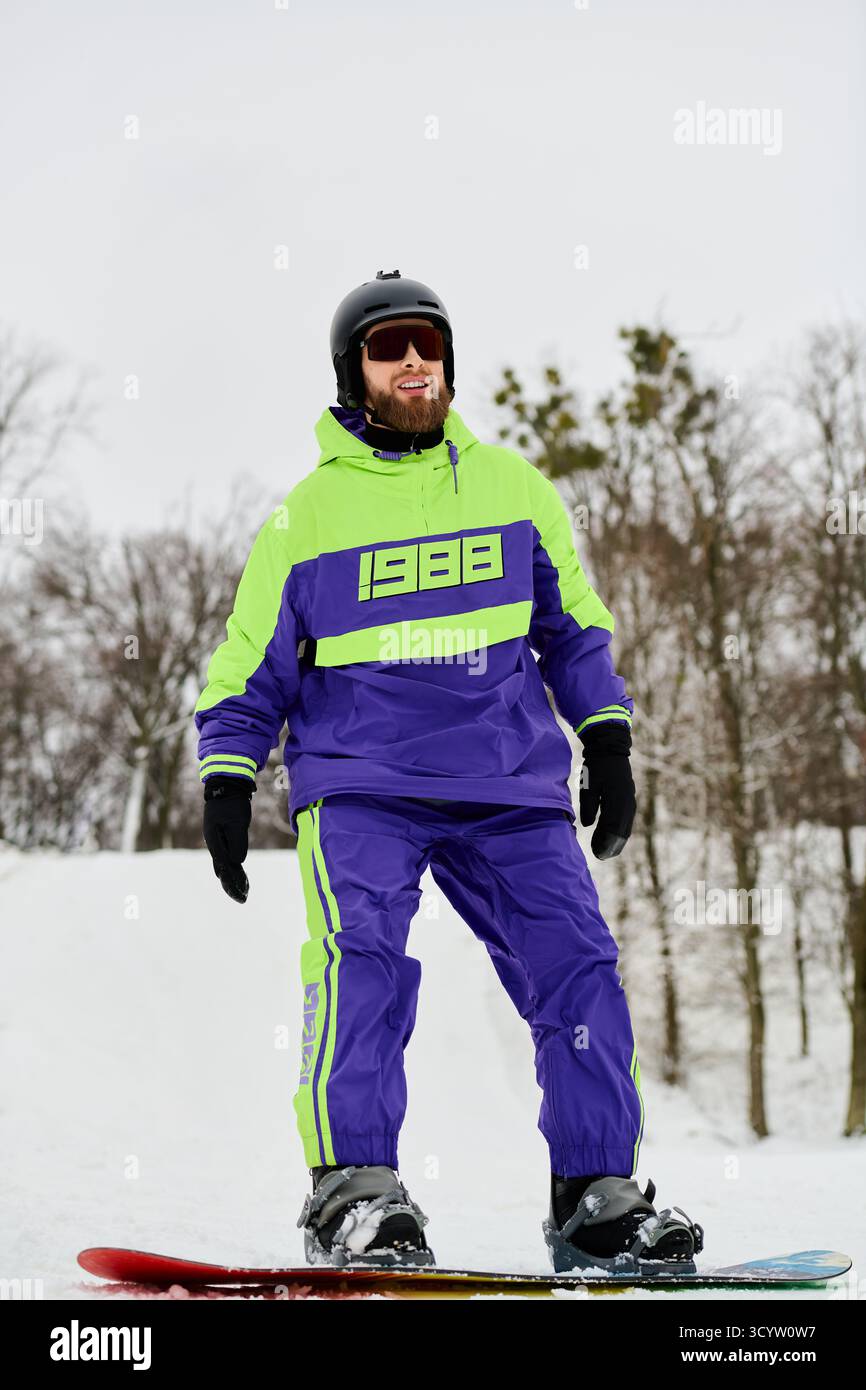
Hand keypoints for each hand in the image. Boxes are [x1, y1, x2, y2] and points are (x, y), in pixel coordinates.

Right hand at [203, 775, 254, 902]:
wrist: (225, 787)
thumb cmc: (232, 804)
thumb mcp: (237, 822)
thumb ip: (237, 842)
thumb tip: (237, 862)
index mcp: (215, 842)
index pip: (225, 867)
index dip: (233, 882)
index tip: (242, 893)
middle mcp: (214, 843)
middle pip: (223, 869)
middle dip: (232, 884)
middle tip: (243, 899)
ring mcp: (217, 840)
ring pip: (225, 864)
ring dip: (233, 878)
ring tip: (243, 891)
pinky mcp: (223, 836)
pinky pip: (227, 855)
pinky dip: (233, 867)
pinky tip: (237, 874)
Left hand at [578, 722, 635, 860]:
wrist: (610, 749)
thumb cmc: (597, 767)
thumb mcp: (588, 787)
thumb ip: (588, 807)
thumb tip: (588, 825)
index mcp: (617, 801)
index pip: (612, 829)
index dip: (605, 843)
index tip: (597, 853)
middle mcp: (627, 803)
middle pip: (622, 832)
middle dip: (612, 845)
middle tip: (601, 856)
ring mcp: (630, 801)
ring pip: (625, 827)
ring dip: (616, 840)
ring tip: (606, 849)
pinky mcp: (628, 799)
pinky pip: (626, 820)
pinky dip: (619, 831)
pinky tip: (610, 836)